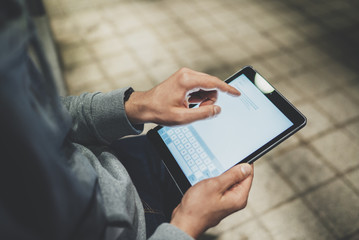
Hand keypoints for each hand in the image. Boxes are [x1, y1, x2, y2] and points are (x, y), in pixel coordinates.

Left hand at [125, 68, 239, 124]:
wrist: (144, 106)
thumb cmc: (159, 111)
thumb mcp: (182, 117)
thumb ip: (203, 113)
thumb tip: (217, 109)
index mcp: (187, 80)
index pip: (214, 83)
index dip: (227, 89)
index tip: (237, 94)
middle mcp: (187, 74)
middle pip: (211, 85)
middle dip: (210, 99)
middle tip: (199, 110)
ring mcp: (185, 75)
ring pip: (206, 86)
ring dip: (204, 99)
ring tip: (191, 108)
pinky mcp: (184, 79)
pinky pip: (199, 87)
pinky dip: (199, 97)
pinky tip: (189, 104)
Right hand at [170, 163, 253, 238]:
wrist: (184, 220)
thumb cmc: (197, 207)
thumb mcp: (215, 185)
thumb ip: (232, 175)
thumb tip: (246, 167)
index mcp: (239, 197)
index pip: (248, 175)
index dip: (242, 163)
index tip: (234, 155)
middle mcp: (235, 200)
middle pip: (238, 177)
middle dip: (228, 169)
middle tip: (217, 166)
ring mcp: (226, 200)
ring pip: (227, 181)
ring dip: (219, 175)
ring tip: (209, 176)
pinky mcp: (218, 200)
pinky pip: (220, 186)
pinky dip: (214, 181)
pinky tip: (205, 181)